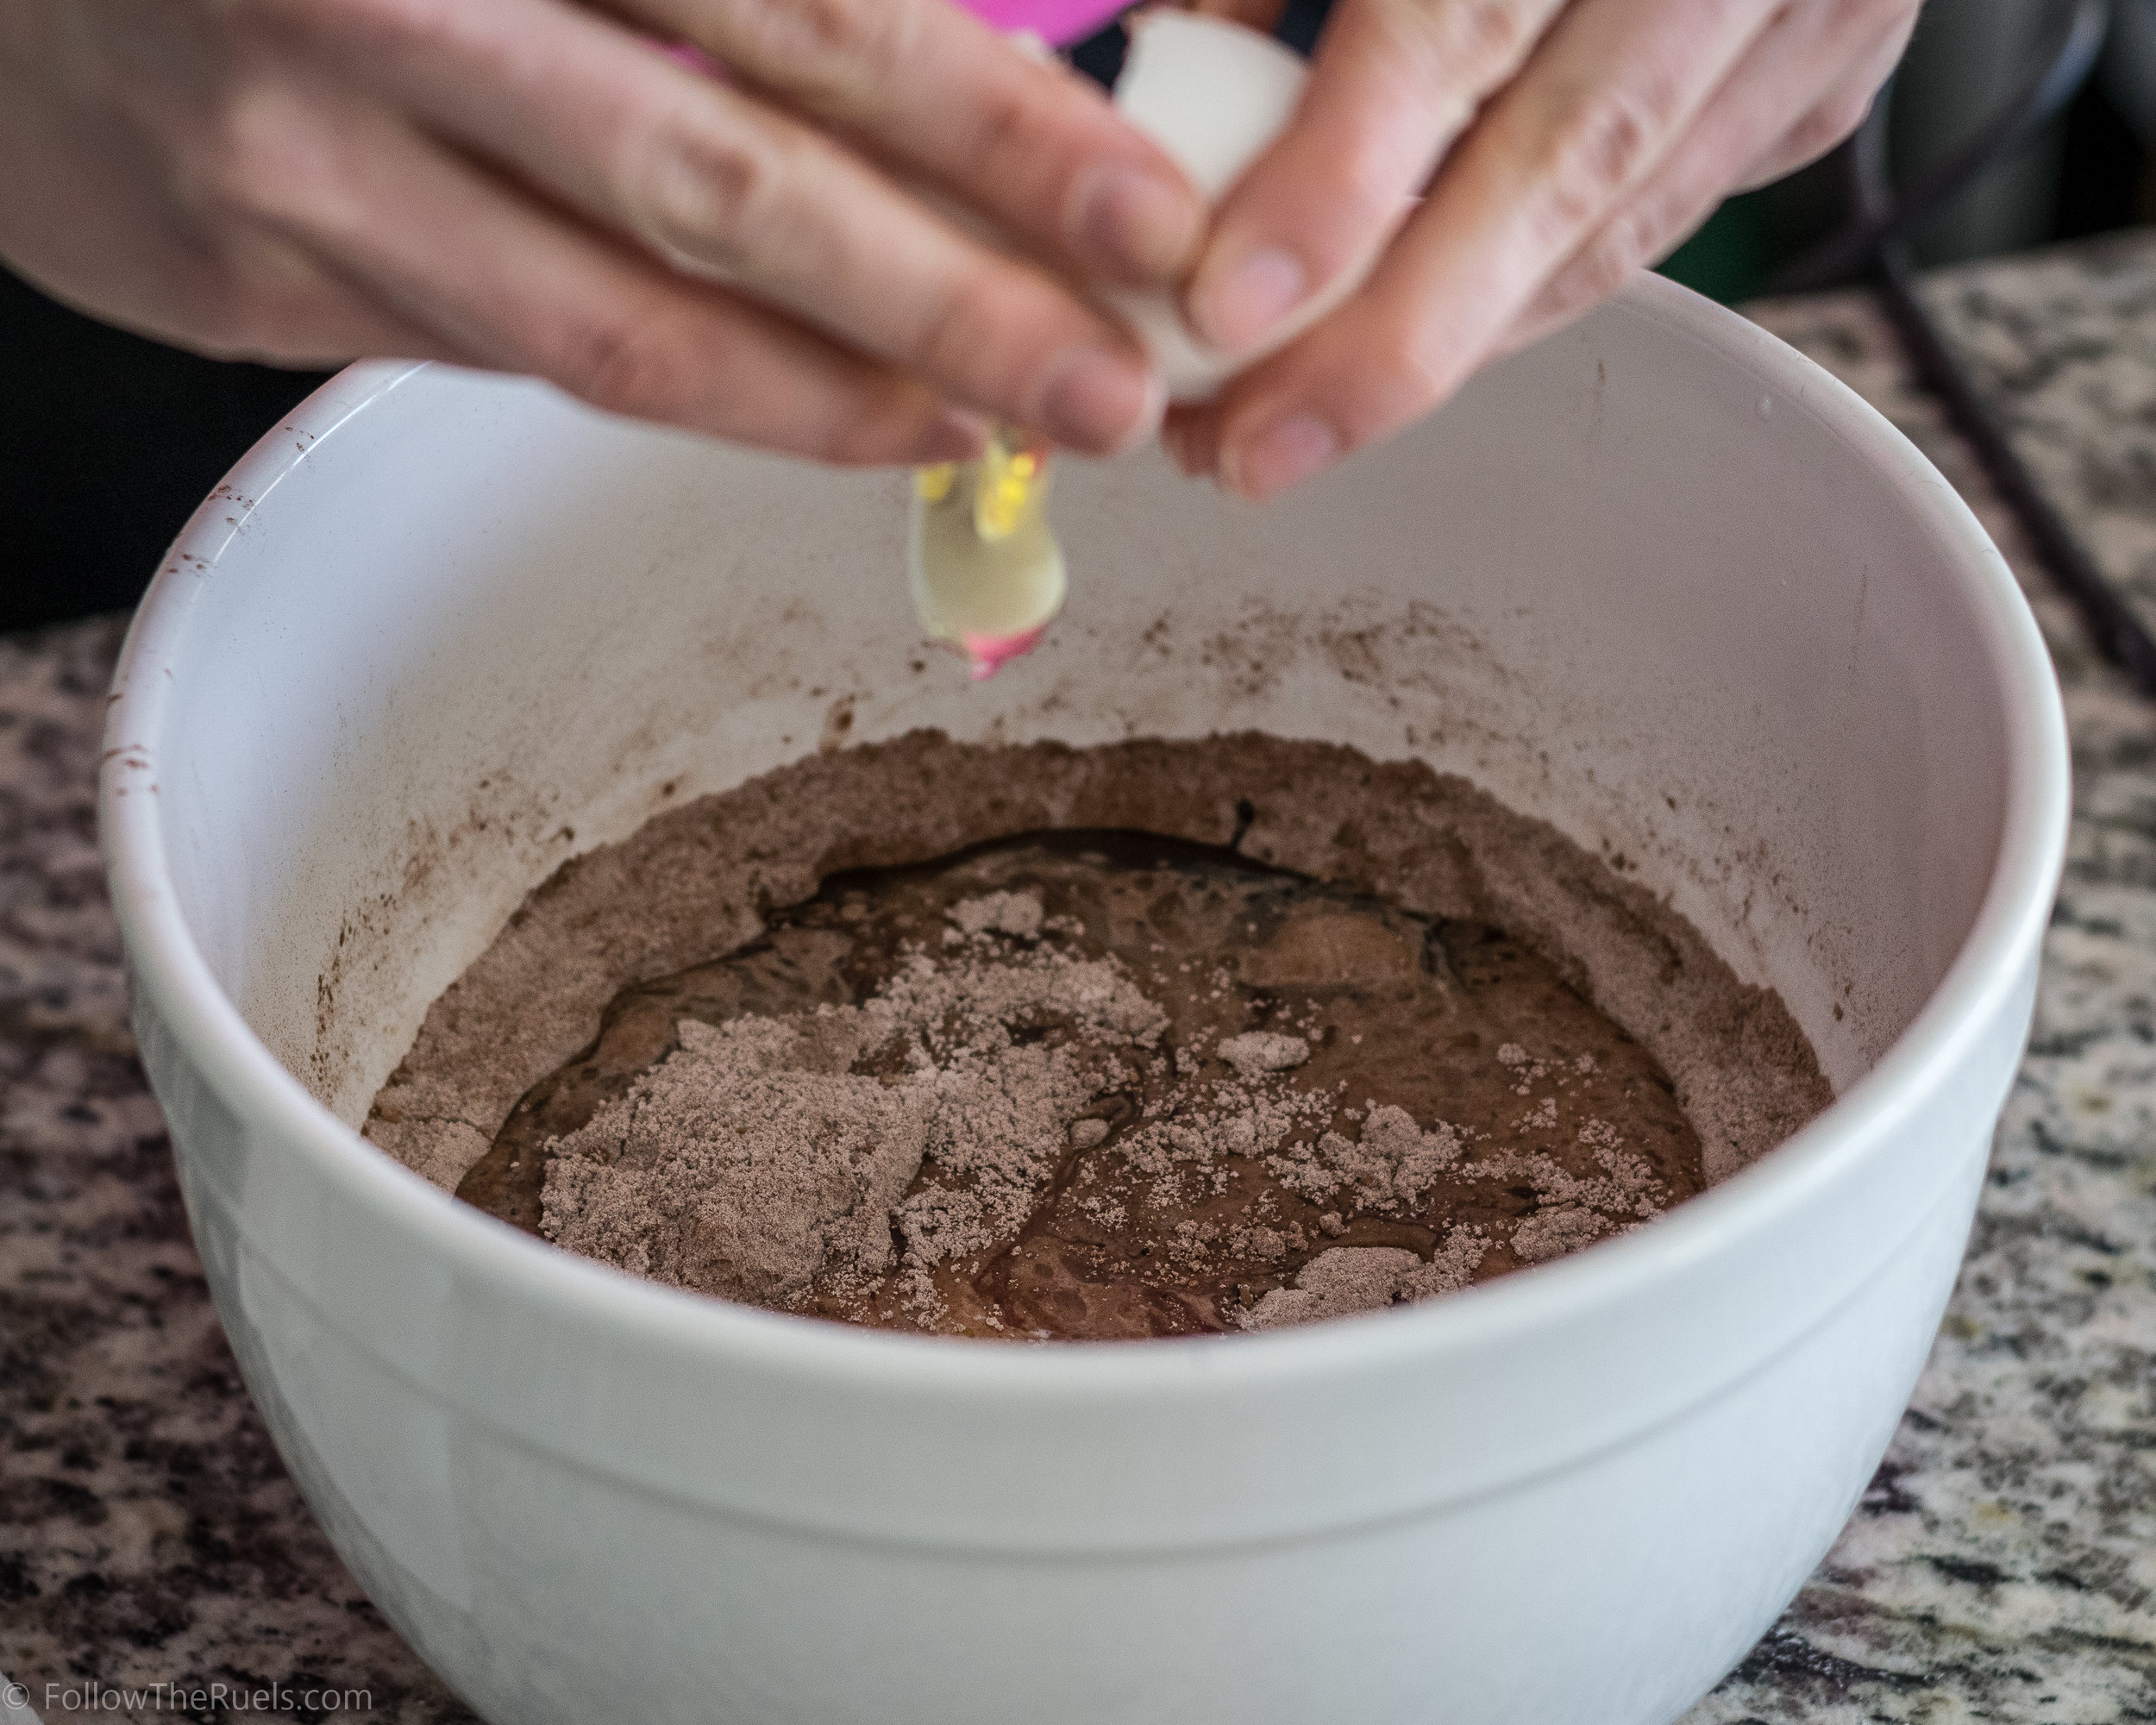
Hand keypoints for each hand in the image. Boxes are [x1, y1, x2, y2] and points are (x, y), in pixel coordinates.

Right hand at [0, 0, 1206, 462]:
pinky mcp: (243, 278)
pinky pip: (510, 356)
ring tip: (996, 430)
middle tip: (1116, 389)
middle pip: (726, 185)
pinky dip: (690, 397)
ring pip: (619, 325)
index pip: (793, 8)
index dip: (985, 126)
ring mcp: (297, 160)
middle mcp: (387, 7)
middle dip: (950, 301)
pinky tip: (828, 418)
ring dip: (833, 398)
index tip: (1141, 217)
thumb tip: (953, 36)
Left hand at [1163, 0, 1921, 495]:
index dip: (1338, 175)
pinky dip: (1526, 297)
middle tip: (1250, 448)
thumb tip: (1179, 66)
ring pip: (1615, 224)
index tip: (1224, 304)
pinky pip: (1655, 220)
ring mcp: (1812, 7)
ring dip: (1444, 346)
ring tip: (1293, 429)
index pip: (1457, 19)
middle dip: (1388, 338)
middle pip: (1559, 165)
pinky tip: (1415, 348)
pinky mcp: (1827, 71)